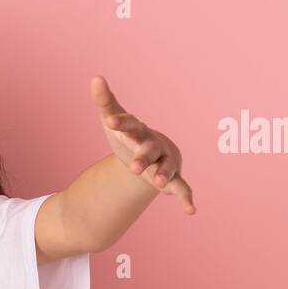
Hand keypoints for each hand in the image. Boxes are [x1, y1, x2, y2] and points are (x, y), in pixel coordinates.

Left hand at [90, 75, 195, 214]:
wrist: (153, 152)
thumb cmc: (130, 134)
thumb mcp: (115, 120)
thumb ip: (105, 102)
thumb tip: (96, 78)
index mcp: (138, 131)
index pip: (129, 125)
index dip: (120, 123)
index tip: (109, 121)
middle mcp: (153, 145)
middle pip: (148, 150)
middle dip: (142, 158)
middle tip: (134, 168)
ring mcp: (164, 162)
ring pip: (166, 168)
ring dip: (163, 175)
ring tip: (158, 183)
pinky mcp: (172, 179)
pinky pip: (181, 188)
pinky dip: (186, 198)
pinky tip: (191, 210)